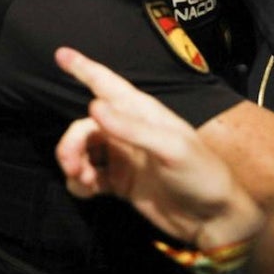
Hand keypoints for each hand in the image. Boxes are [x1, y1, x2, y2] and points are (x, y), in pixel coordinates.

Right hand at [54, 47, 264, 248]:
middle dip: (71, 142)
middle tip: (71, 164)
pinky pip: (87, 177)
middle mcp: (128, 131)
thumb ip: (132, 128)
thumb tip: (92, 107)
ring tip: (80, 180)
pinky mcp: (119, 184)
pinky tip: (85, 191)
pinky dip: (79, 182)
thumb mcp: (172, 148)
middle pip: (84, 126)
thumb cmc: (201, 174)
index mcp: (143, 113)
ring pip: (82, 151)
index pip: (108, 85)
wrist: (213, 220)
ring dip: (73, 162)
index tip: (60, 54)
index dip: (84, 68)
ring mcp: (122, 158)